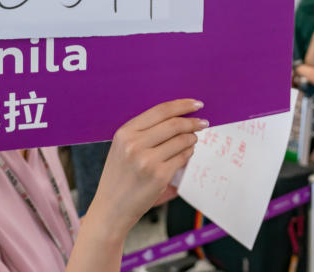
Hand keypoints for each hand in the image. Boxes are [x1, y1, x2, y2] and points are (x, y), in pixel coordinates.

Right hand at [84, 99, 205, 236]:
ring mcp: (147, 161)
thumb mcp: (122, 148)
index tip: (196, 104)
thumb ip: (145, 131)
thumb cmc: (119, 177)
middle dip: (193, 122)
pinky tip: (187, 153)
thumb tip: (179, 115)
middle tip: (203, 122)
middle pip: (174, 124)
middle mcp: (134, 145)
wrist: (111, 209)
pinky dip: (188, 153)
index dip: (182, 105)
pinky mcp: (159, 176)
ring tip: (192, 140)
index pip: (160, 111)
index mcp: (125, 133)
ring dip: (192, 138)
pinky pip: (183, 158)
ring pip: (182, 140)